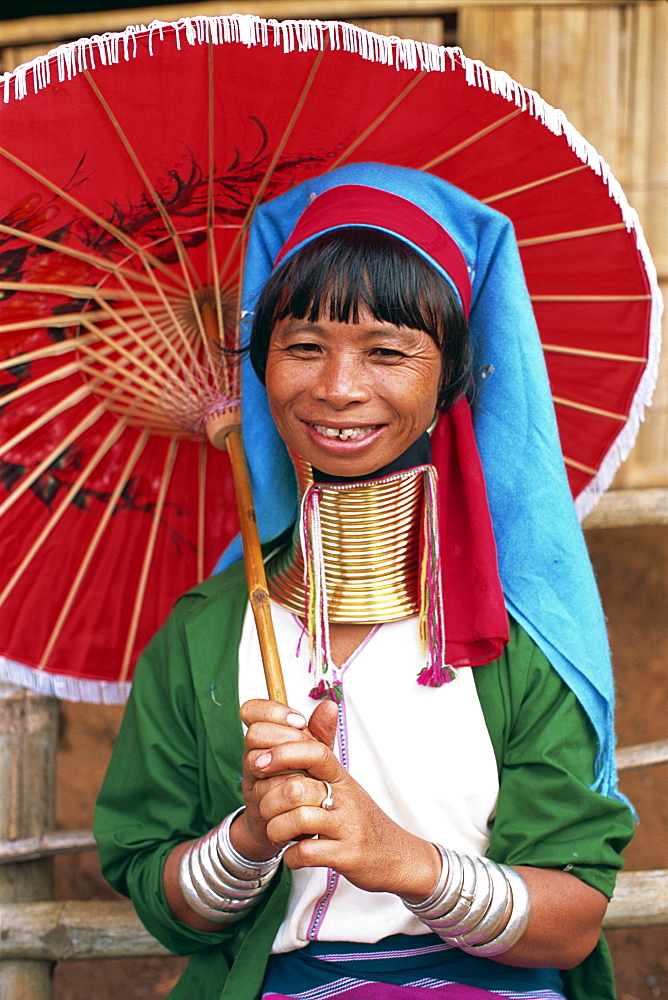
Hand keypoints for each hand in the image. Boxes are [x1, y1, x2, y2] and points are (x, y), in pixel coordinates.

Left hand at [245, 700, 440, 900]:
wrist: (396, 856)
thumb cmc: (359, 817)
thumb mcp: (343, 780)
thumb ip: (324, 749)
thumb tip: (325, 704)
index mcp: (340, 776)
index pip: (314, 751)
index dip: (283, 753)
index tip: (260, 763)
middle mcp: (346, 797)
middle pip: (296, 788)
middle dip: (269, 801)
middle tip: (266, 810)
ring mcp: (347, 826)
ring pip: (299, 819)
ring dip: (277, 829)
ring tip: (278, 832)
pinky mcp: (347, 855)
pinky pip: (307, 853)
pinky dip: (292, 856)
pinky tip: (294, 853)